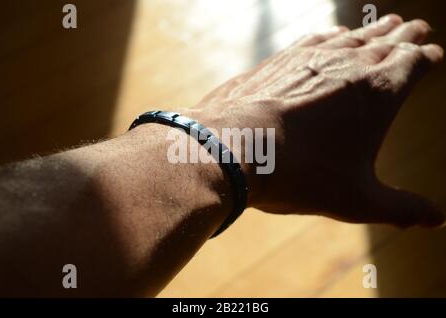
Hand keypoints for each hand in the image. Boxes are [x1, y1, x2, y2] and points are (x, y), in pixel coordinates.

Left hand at [186, 14, 444, 226]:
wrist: (236, 147)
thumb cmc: (300, 175)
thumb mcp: (357, 199)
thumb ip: (401, 208)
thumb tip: (437, 221)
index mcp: (379, 91)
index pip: (416, 62)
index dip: (428, 58)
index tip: (434, 54)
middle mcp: (350, 64)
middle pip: (389, 41)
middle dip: (407, 35)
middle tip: (418, 27)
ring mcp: (313, 58)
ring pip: (355, 36)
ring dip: (374, 31)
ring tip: (388, 25)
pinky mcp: (281, 59)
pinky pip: (317, 38)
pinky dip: (333, 35)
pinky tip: (336, 34)